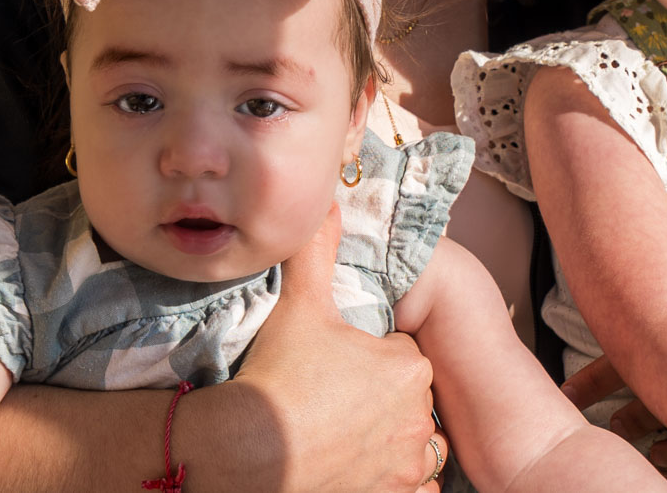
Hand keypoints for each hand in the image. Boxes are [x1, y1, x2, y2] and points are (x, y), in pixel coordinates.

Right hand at [226, 206, 447, 491]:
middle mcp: (418, 416)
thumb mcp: (299, 304)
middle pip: (408, 400)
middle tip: (336, 402)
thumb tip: (326, 203)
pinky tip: (361, 469)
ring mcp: (408, 464)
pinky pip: (415, 489)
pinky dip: (396, 482)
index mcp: (408, 365)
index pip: (401, 355)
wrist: (248, 453)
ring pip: (415, 445)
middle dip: (383, 400)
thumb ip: (318, 250)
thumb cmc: (278, 378)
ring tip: (349, 436)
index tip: (338, 366)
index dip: (370, 359)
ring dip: (395, 442)